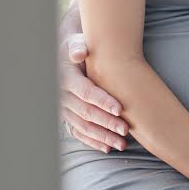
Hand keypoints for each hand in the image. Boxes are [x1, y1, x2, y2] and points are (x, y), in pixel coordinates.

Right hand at [59, 33, 128, 152]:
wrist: (69, 54)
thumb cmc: (80, 46)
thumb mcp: (77, 42)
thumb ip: (78, 47)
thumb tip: (79, 53)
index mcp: (66, 78)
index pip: (86, 92)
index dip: (103, 101)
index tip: (120, 109)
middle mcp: (63, 96)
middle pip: (87, 113)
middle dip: (107, 122)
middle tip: (126, 130)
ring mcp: (65, 108)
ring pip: (84, 126)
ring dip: (103, 136)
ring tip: (122, 143)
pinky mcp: (68, 116)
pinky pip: (79, 132)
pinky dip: (93, 141)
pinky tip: (108, 147)